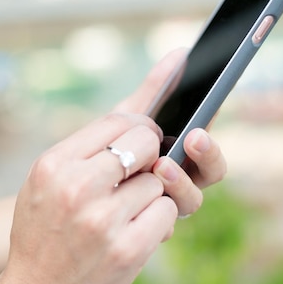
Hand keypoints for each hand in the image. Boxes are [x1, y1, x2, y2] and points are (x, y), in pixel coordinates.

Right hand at [0, 112, 176, 283]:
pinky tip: (141, 227)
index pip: (115, 121)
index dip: (139, 126)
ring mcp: (103, 219)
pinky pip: (167, 211)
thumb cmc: (42, 234)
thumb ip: (80, 154)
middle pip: (144, 143)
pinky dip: (160, 218)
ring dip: (152, 193)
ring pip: (158, 180)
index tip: (146, 136)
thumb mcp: (43, 184)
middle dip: (152, 153)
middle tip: (146, 168)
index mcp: (54, 165)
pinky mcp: (128, 249)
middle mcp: (77, 187)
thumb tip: (133, 128)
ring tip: (131, 209)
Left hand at [115, 48, 227, 216]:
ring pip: (189, 201)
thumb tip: (181, 52)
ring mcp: (164, 209)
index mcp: (182, 158)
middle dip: (206, 157)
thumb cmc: (104, 156)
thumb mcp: (126, 121)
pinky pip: (161, 224)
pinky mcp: (146, 231)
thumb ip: (155, 92)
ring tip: (160, 166)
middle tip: (193, 140)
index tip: (197, 131)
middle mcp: (180, 184)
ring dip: (180, 182)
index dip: (208, 144)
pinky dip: (153, 212)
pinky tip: (134, 203)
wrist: (72, 210)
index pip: (208, 153)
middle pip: (210, 174)